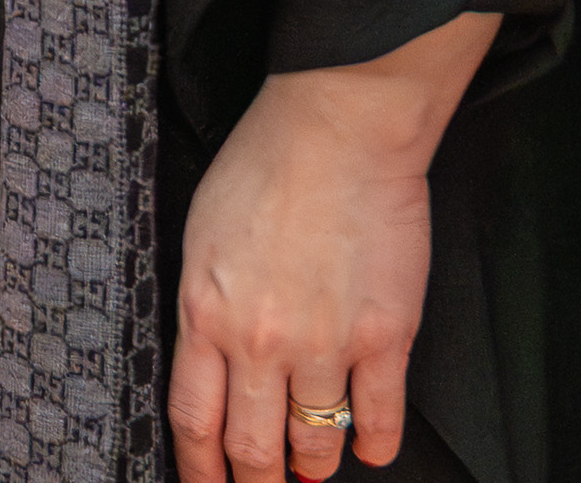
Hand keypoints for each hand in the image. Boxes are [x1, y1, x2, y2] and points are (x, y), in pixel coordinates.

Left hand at [169, 11, 497, 480]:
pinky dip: (377, 443)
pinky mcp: (387, 337)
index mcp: (205, 313)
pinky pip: (380, 415)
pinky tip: (373, 449)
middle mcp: (261, 341)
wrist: (335, 132)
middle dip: (256, 481)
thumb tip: (211, 364)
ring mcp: (327, 343)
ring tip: (313, 468)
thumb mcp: (201, 239)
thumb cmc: (263, 169)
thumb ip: (205, 306)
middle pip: (253, 446)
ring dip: (314, 464)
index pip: (193, 419)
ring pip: (318, 440)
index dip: (200, 467)